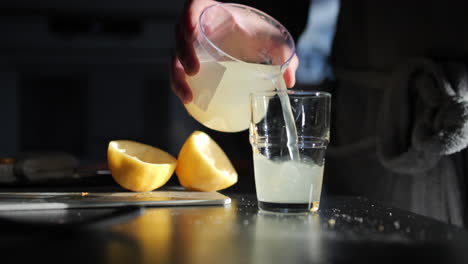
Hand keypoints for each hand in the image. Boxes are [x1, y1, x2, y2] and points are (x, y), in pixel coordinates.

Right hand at [171, 0, 298, 103]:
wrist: (244, 37)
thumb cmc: (254, 32)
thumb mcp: (271, 39)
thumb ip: (283, 54)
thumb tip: (289, 81)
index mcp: (208, 12)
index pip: (192, 10)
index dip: (188, 20)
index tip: (193, 34)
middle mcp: (193, 27)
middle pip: (180, 36)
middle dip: (183, 53)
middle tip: (194, 70)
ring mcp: (188, 46)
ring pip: (176, 59)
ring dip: (177, 77)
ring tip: (188, 96)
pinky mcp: (188, 62)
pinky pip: (179, 74)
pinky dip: (182, 87)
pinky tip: (190, 102)